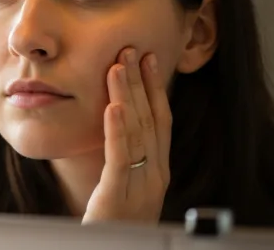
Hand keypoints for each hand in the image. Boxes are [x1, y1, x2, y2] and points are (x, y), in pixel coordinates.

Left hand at [82, 48, 171, 223]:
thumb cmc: (115, 224)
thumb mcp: (124, 187)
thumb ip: (126, 159)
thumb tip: (118, 123)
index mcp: (156, 171)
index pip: (159, 121)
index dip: (154, 89)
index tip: (147, 60)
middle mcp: (154, 175)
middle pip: (150, 120)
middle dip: (141, 83)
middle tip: (132, 49)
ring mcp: (141, 187)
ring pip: (137, 132)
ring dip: (128, 95)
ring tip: (119, 66)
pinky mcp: (119, 197)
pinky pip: (121, 158)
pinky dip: (119, 129)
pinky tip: (115, 106)